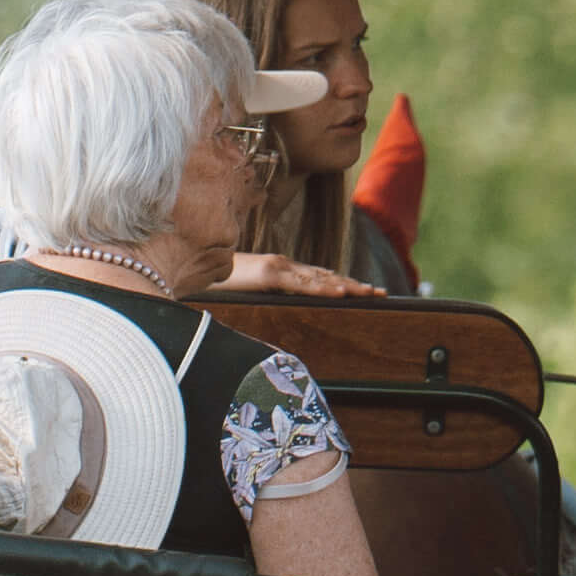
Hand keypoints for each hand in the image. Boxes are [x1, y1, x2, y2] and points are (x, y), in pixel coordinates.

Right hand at [201, 252, 379, 299]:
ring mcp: (278, 267)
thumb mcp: (245, 292)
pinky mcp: (269, 274)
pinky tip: (341, 292)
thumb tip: (271, 310)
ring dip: (349, 286)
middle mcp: (284, 265)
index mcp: (281, 270)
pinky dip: (323, 287)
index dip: (343, 282)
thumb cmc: (215, 283)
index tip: (365, 290)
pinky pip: (301, 283)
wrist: (192, 268)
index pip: (319, 276)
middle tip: (382, 293)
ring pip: (321, 278)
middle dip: (356, 285)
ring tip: (371, 293)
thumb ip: (261, 297)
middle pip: (328, 276)